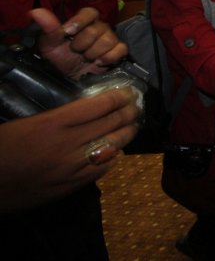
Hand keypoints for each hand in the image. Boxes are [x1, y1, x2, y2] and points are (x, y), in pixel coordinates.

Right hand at [0, 86, 140, 212]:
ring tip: (133, 125)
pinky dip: (114, 158)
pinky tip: (117, 151)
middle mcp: (67, 144)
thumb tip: (87, 109)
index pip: (99, 105)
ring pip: (112, 147)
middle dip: (129, 112)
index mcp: (53, 123)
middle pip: (111, 124)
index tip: (128, 92)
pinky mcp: (70, 187)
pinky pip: (101, 170)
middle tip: (137, 106)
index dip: (119, 96)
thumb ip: (58, 116)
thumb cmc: (1, 148)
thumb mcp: (26, 123)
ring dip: (126, 134)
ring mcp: (71, 167)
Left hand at [31, 7, 127, 79]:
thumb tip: (35, 12)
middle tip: (76, 51)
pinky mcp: (119, 50)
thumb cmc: (61, 58)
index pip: (89, 12)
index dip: (80, 22)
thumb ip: (48, 28)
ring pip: (108, 40)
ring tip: (86, 58)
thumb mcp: (50, 44)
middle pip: (97, 29)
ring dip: (93, 53)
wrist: (72, 77)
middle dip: (83, 44)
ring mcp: (111, 38)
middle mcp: (99, 27)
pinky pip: (120, 49)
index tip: (68, 33)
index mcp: (84, 22)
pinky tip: (98, 62)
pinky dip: (108, 57)